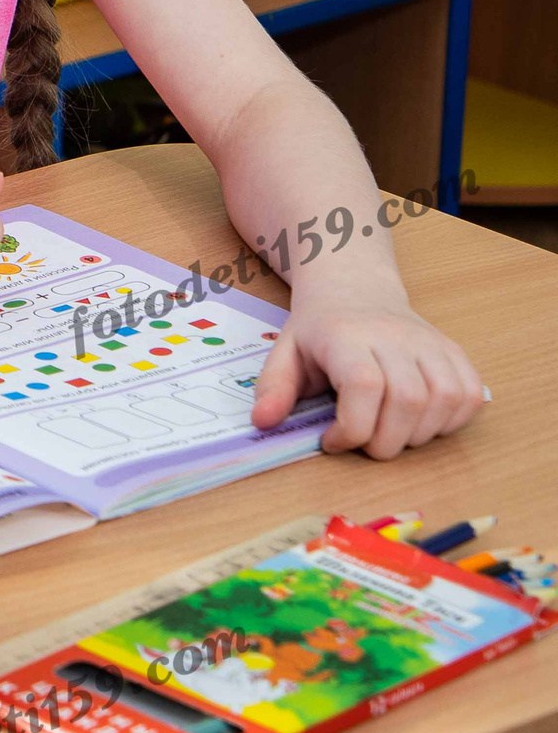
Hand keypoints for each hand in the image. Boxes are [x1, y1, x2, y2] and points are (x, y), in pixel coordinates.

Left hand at [252, 295, 483, 457]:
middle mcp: (395, 336)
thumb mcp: (284, 353)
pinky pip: (470, 395)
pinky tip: (421, 422)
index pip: (364, 387)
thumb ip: (274, 388)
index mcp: (347, 336)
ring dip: (419, 434)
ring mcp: (430, 343)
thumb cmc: (319, 329)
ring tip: (389, 432)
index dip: (352, 428)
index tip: (332, 441)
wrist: (354, 289)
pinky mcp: (455, 352)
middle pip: (407, 401)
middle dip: (385, 441)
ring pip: (445, 401)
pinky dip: (451, 421)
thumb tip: (262, 423)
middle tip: (363, 443)